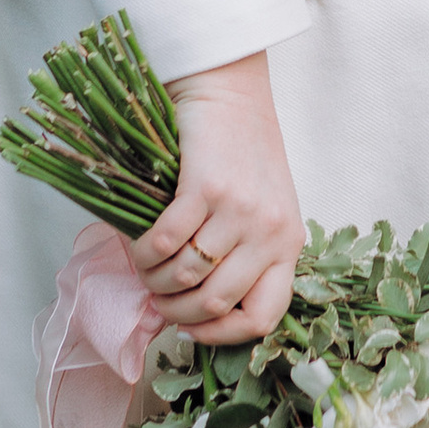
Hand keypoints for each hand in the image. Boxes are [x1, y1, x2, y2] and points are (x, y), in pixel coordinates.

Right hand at [131, 54, 303, 343]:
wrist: (229, 93)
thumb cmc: (242, 153)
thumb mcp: (263, 209)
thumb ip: (244, 253)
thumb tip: (194, 310)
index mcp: (288, 243)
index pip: (266, 315)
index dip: (224, 335)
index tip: (194, 329)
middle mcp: (270, 232)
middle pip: (217, 302)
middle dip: (177, 311)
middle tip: (157, 299)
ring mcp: (240, 210)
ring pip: (186, 275)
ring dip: (154, 279)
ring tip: (144, 269)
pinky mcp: (207, 188)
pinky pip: (166, 241)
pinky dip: (144, 251)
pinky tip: (140, 243)